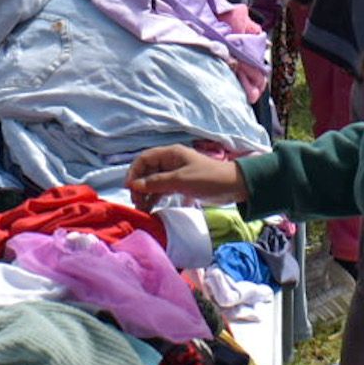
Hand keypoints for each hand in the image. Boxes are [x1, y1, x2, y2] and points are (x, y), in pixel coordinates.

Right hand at [126, 145, 246, 209]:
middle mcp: (170, 162)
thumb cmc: (208, 178)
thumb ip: (156, 183)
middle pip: (147, 171)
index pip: (144, 159)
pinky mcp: (181, 185)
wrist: (234, 186)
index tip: (129, 188)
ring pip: (154, 182)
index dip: (134, 172)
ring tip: (142, 209)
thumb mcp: (180, 180)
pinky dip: (156, 198)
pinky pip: (162, 190)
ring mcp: (175, 174)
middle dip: (139, 186)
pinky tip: (151, 209)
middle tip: (137, 203)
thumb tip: (133, 185)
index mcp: (170, 154)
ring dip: (146, 194)